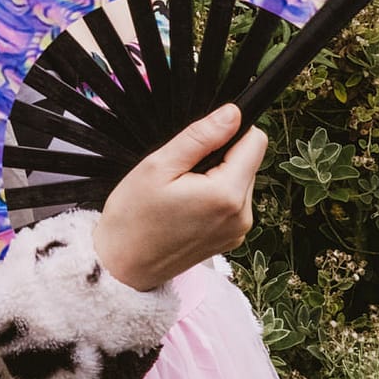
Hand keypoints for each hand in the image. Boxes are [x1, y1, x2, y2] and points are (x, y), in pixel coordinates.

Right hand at [89, 103, 265, 291]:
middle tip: (181, 171)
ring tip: (180, 190)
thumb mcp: (159, 165)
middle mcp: (242, 216)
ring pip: (240, 181)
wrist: (122, 264)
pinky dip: (214, 196)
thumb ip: (200, 137)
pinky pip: (233, 203)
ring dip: (217, 176)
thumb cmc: (133, 216)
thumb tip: (233, 114)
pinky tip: (185, 206)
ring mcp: (238, 231)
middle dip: (220, 156)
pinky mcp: (231, 239)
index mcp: (227, 194)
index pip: (255, 142)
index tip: (201, 140)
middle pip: (248, 162)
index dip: (230, 131)